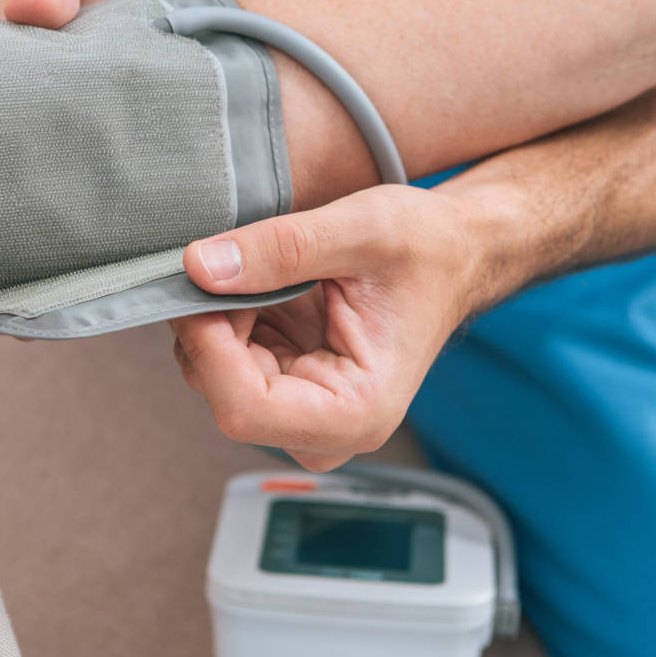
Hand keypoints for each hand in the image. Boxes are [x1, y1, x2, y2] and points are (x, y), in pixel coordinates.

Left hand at [170, 185, 488, 470]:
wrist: (455, 253)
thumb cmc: (428, 248)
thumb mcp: (361, 228)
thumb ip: (280, 248)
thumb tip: (200, 267)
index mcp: (359, 410)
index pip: (246, 410)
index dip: (208, 347)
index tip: (201, 286)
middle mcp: (329, 428)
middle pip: (224, 397)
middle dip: (211, 328)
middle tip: (233, 262)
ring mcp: (304, 411)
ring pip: (214, 380)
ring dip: (217, 320)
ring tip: (261, 268)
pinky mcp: (288, 386)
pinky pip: (225, 361)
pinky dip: (226, 317)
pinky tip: (262, 284)